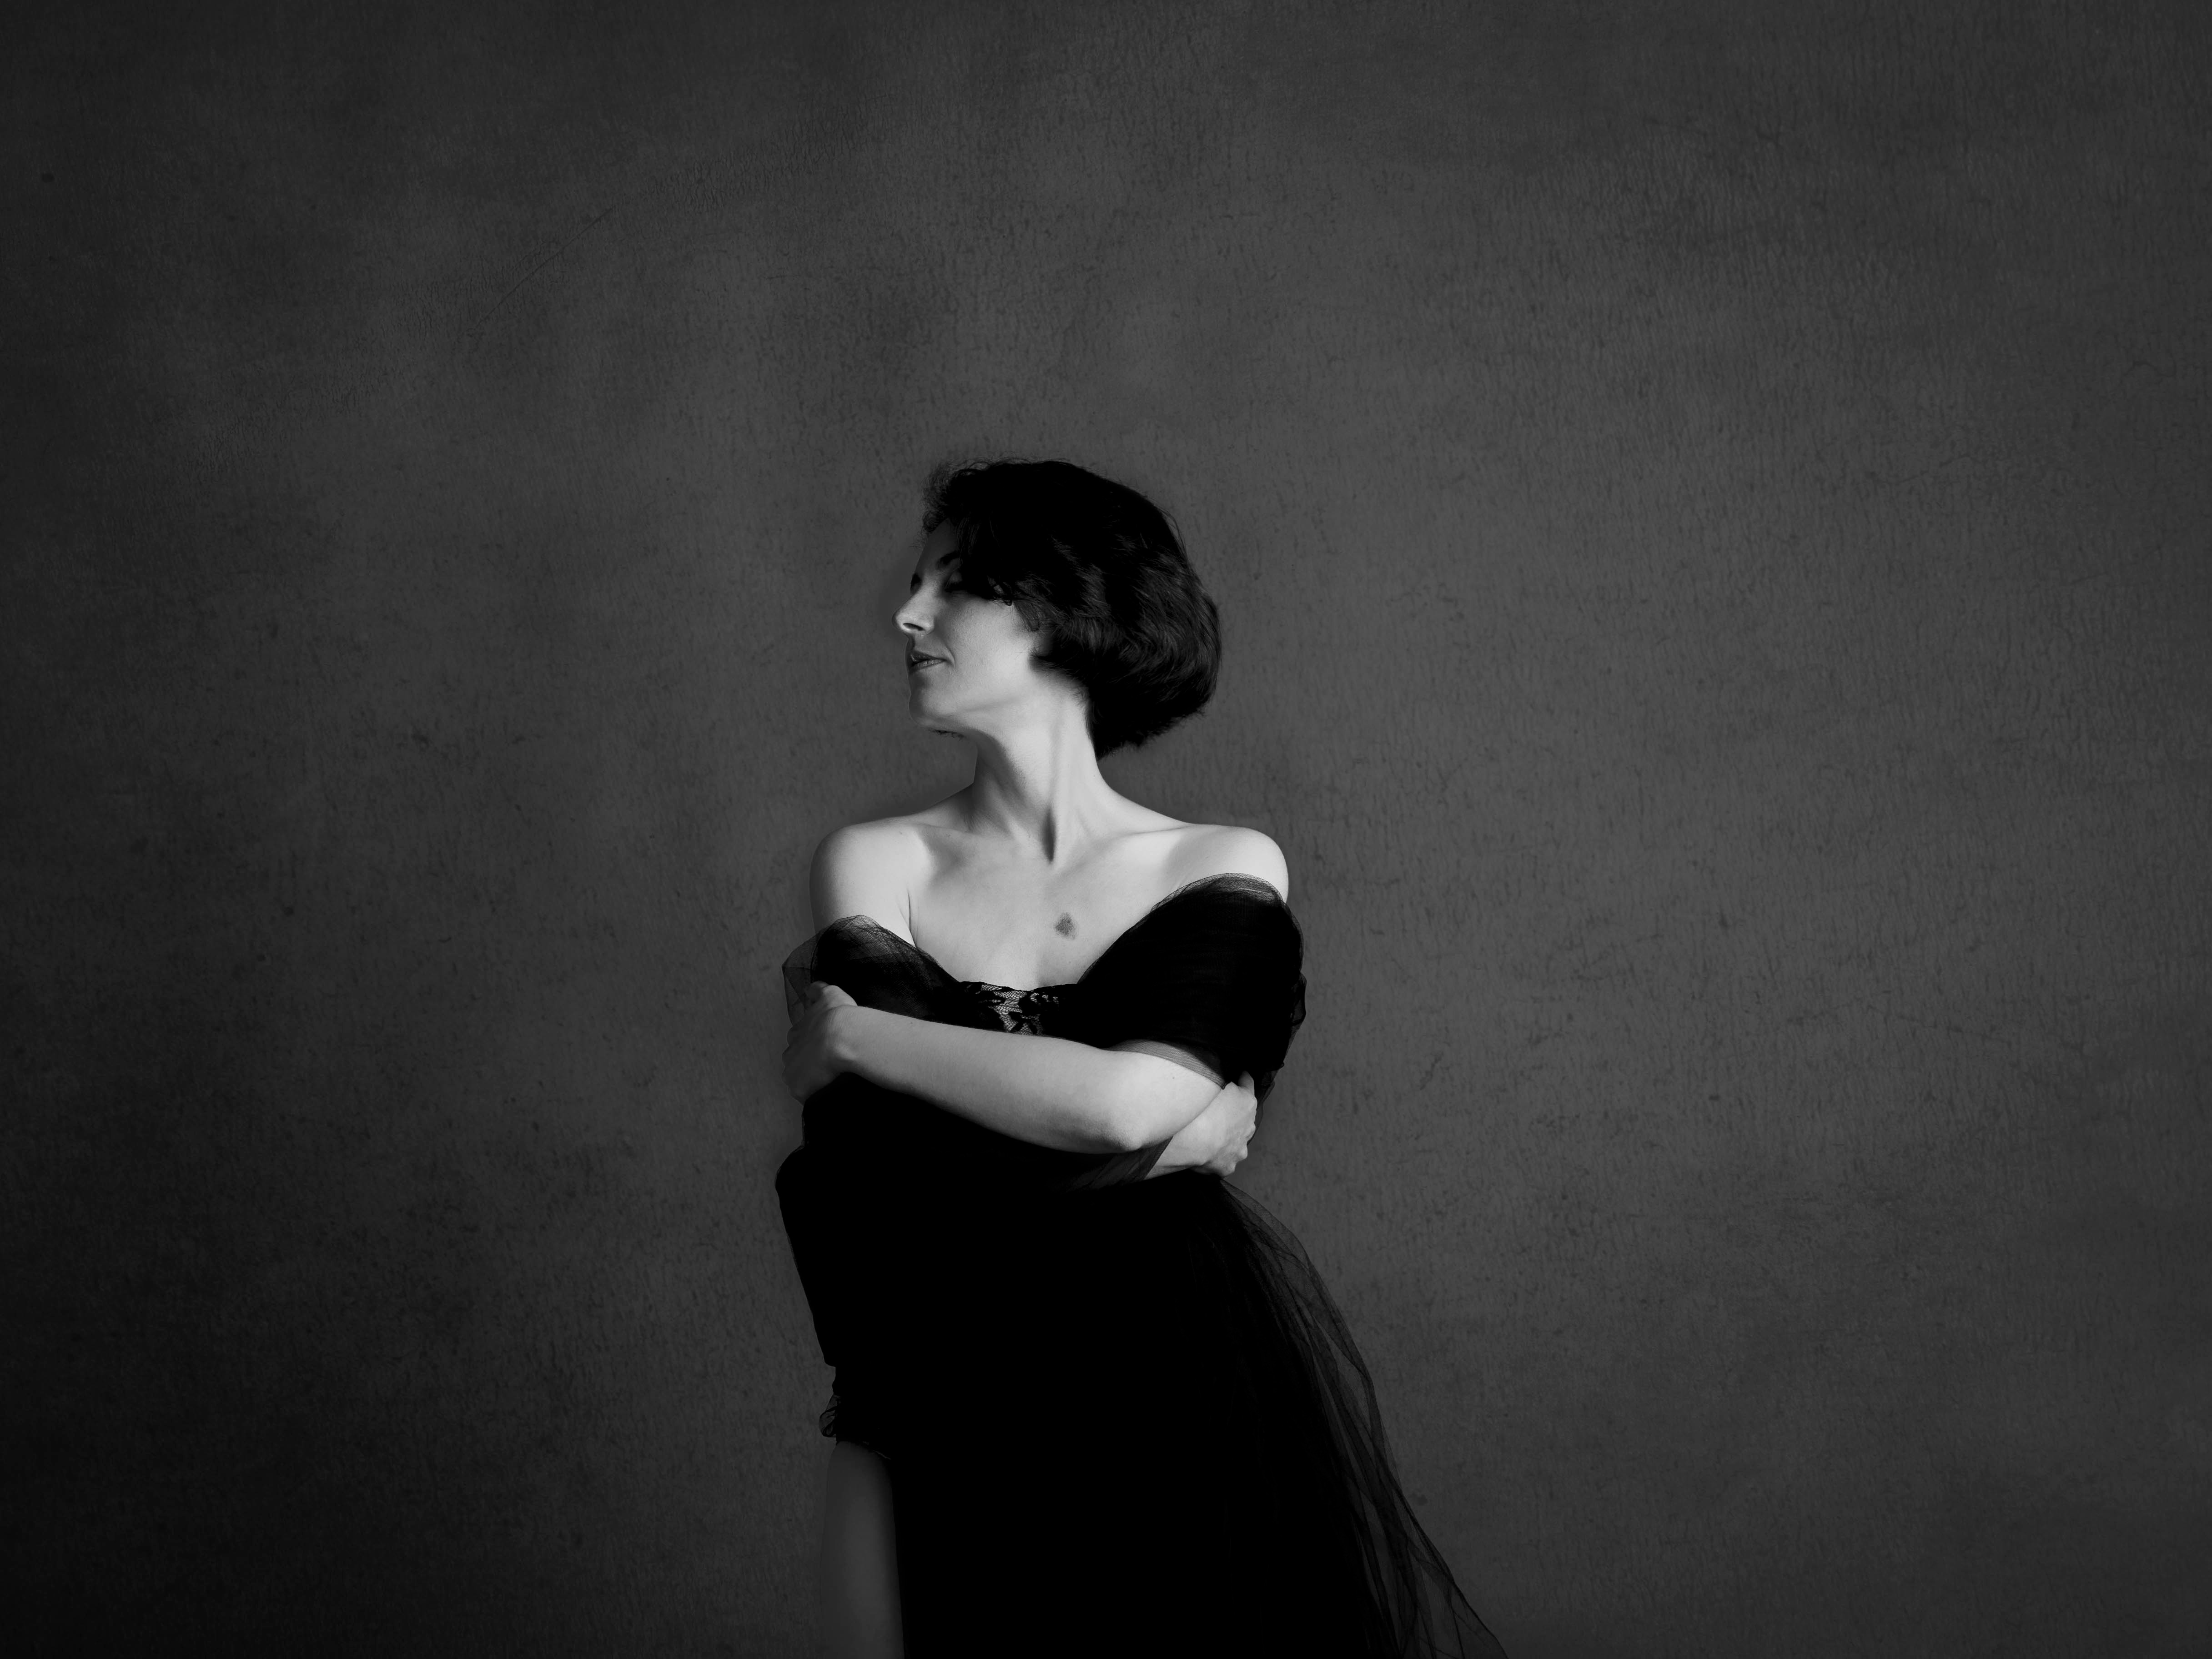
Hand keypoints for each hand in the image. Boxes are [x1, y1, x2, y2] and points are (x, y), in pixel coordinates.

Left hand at [783, 981, 858, 1101]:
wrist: (842, 1036)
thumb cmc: (838, 1015)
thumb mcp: (830, 994)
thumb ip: (818, 991)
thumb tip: (809, 990)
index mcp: (797, 1033)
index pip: (800, 1041)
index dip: (813, 1044)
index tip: (826, 1046)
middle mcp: (789, 1052)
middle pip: (796, 1061)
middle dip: (809, 1063)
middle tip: (829, 1065)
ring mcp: (792, 1073)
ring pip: (799, 1079)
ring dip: (811, 1080)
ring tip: (831, 1081)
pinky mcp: (799, 1090)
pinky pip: (806, 1096)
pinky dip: (816, 1094)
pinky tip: (830, 1091)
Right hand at [1151, 1073, 1256, 1177]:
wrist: (1192, 1139)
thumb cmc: (1201, 1107)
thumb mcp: (1211, 1080)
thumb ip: (1219, 1079)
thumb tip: (1219, 1079)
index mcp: (1247, 1102)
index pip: (1247, 1084)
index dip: (1242, 1078)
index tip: (1239, 1074)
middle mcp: (1248, 1126)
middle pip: (1244, 1116)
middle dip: (1234, 1113)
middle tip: (1217, 1110)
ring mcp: (1239, 1148)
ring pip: (1236, 1140)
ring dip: (1227, 1137)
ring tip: (1209, 1134)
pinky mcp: (1227, 1165)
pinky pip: (1224, 1159)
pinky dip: (1216, 1155)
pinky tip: (1205, 1151)